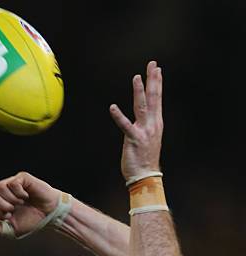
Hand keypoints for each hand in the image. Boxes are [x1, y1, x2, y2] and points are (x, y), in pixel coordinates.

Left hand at [0, 172, 59, 237]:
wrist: (49, 214)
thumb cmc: (31, 220)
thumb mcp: (14, 230)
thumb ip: (0, 230)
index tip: (9, 217)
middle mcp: (3, 192)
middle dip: (2, 206)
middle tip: (13, 210)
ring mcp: (12, 183)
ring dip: (10, 199)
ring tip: (20, 203)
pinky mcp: (22, 178)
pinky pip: (13, 183)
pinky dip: (19, 193)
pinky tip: (26, 196)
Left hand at [110, 60, 162, 181]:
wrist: (145, 176)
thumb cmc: (144, 159)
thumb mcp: (147, 138)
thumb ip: (144, 126)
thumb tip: (141, 117)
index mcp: (156, 123)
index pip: (157, 99)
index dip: (157, 83)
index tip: (157, 69)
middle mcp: (152, 125)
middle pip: (153, 98)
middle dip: (152, 80)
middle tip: (152, 64)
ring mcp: (144, 132)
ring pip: (141, 107)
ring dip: (139, 92)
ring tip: (136, 78)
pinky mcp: (133, 139)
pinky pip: (125, 125)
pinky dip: (118, 116)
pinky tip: (112, 107)